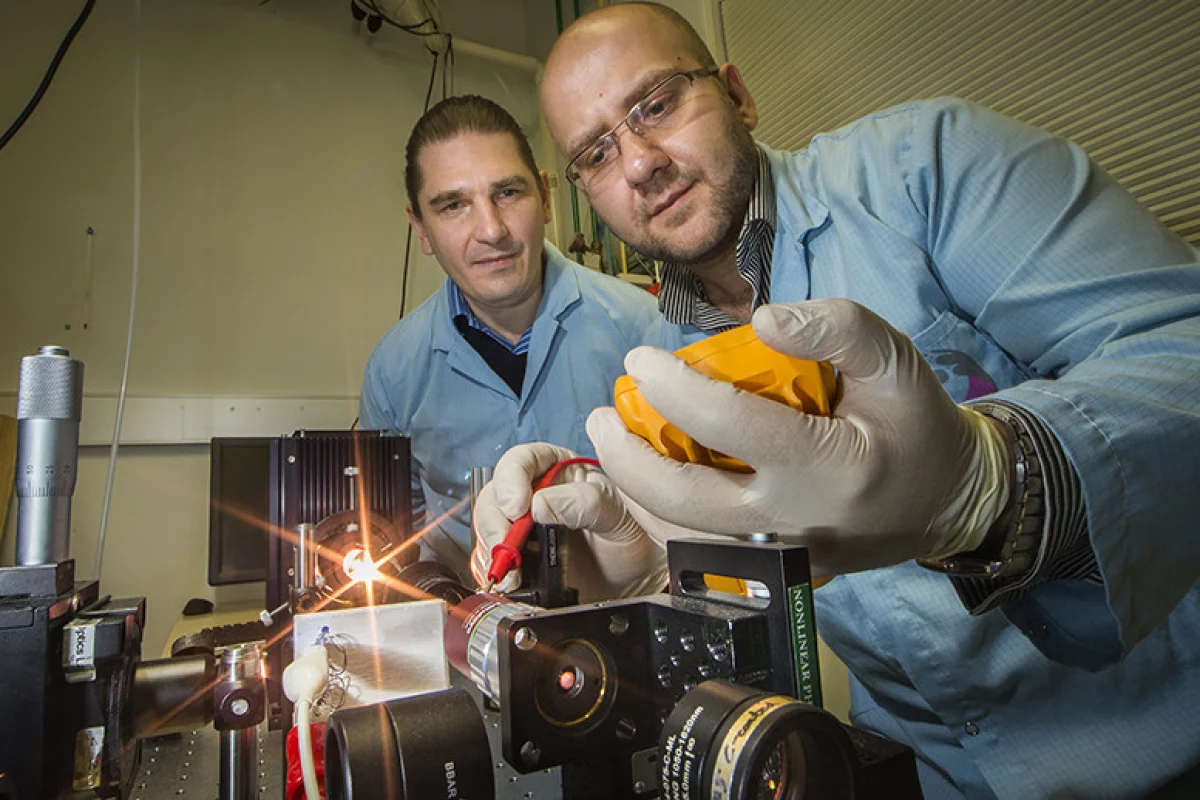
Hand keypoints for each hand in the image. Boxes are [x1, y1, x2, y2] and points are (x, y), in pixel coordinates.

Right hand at [469, 443, 671, 600]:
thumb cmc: (635, 536)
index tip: (517, 506)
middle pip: (496, 496)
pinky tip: (510, 581)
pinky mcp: (521, 560)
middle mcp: (536, 495)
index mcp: (560, 471)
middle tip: (507, 544)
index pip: (522, 460)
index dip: (511, 478)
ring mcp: (525, 529)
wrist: (641, 579)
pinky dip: (495, 572)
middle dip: (495, 520)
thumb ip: (585, 502)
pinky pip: (493, 561)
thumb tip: (539, 504)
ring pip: (489, 529)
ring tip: (512, 570)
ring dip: (492, 550)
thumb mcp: (617, 513)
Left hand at [586, 299, 1012, 577]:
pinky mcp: (775, 570)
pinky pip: (703, 549)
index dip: (676, 390)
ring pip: (685, 535)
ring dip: (636, 492)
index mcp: (829, 468)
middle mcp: (796, 523)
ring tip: (612, 443)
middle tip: (600, 415)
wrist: (946, 500)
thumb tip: (763, 318)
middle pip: (687, 499)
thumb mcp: (895, 360)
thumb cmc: (916, 423)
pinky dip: (665, 517)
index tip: (639, 359)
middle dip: (628, 458)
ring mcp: (782, 557)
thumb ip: (836, 329)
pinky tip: (646, 479)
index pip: (733, 427)